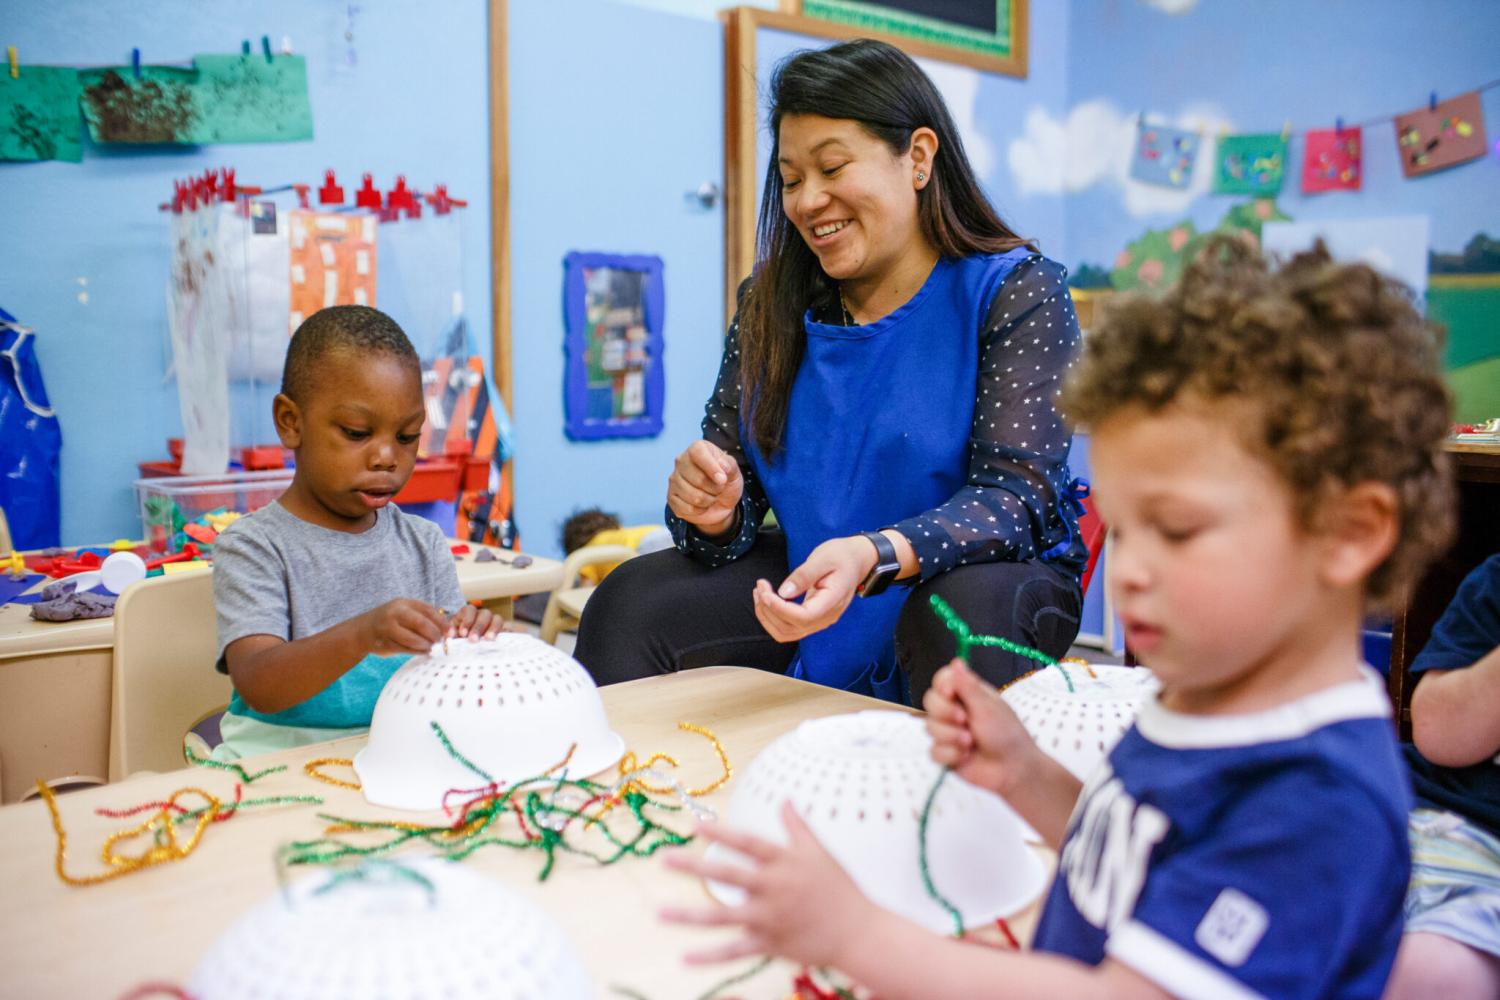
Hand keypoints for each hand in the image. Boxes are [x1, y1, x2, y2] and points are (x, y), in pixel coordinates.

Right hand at [358, 598, 448, 654]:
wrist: (363, 629)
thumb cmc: (392, 620)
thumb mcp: (405, 611)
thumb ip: (423, 616)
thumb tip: (447, 629)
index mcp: (403, 604)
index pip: (427, 610)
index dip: (441, 622)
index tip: (450, 631)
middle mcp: (394, 614)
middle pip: (420, 624)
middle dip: (434, 634)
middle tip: (440, 641)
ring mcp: (387, 629)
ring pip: (412, 639)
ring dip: (426, 645)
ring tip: (432, 647)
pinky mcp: (384, 643)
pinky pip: (404, 649)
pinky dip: (417, 652)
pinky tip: (423, 651)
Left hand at [447, 603, 505, 639]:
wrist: (464, 651)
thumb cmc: (457, 641)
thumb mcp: (450, 636)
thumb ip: (449, 633)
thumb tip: (450, 634)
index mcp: (468, 614)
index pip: (470, 610)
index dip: (467, 621)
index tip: (463, 633)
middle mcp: (482, 616)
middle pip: (485, 614)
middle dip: (479, 627)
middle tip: (473, 640)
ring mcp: (493, 624)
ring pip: (498, 619)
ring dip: (493, 629)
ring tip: (488, 639)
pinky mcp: (502, 633)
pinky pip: (507, 630)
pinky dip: (505, 634)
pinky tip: (501, 642)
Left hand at [660, 801, 874, 968]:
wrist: (860, 932)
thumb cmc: (840, 889)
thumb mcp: (820, 851)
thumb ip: (797, 826)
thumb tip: (785, 800)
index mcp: (785, 863)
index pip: (748, 843)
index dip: (722, 833)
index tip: (695, 825)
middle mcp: (774, 889)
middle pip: (728, 875)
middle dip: (695, 867)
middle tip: (664, 859)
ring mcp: (770, 919)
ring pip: (723, 917)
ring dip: (689, 915)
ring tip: (660, 912)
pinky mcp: (770, 945)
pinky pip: (735, 952)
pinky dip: (710, 956)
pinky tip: (685, 957)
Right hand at [667, 440, 742, 535]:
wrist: (721, 502)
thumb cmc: (726, 482)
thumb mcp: (734, 472)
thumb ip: (730, 465)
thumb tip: (722, 466)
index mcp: (696, 449)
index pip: (697, 453)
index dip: (711, 467)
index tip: (723, 479)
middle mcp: (681, 462)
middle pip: (698, 479)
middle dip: (715, 488)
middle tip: (720, 488)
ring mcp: (674, 480)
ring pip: (694, 496)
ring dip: (709, 500)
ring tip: (711, 496)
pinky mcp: (671, 498)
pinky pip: (688, 508)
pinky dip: (701, 510)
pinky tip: (702, 504)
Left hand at [752, 535, 874, 642]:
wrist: (856, 561)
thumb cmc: (842, 557)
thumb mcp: (823, 558)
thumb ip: (804, 575)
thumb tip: (784, 592)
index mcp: (832, 602)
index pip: (803, 617)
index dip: (779, 608)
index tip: (766, 591)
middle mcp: (826, 617)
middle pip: (791, 629)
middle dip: (768, 611)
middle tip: (760, 587)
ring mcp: (819, 621)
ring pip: (786, 632)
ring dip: (767, 616)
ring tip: (760, 593)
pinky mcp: (811, 618)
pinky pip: (788, 627)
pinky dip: (773, 617)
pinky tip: (767, 600)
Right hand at [924, 657, 1042, 797]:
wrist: (1013, 770)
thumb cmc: (1007, 734)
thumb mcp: (988, 707)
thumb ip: (968, 686)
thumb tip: (956, 661)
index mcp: (967, 694)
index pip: (942, 679)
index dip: (942, 685)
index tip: (950, 692)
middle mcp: (955, 710)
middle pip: (930, 701)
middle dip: (945, 712)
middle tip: (965, 720)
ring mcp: (948, 732)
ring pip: (930, 727)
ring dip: (951, 736)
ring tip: (970, 743)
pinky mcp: (945, 753)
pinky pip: (933, 750)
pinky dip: (951, 754)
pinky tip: (966, 756)